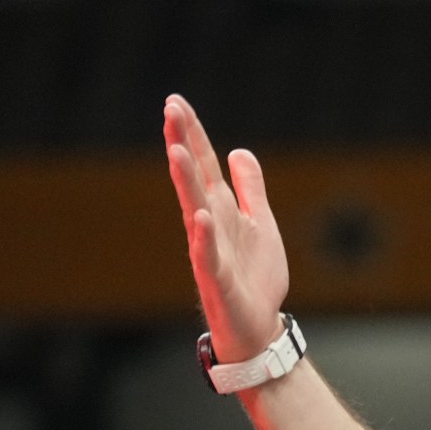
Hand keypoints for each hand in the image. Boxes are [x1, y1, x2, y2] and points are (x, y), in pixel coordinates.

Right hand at [163, 95, 289, 363]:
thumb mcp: (261, 223)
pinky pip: (207, 257)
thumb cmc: (254, 277)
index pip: (203, 164)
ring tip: (176, 151)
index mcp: (221, 210)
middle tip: (170, 110)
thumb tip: (239, 151)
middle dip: (182, 144)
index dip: (192, 134)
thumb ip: (250, 189)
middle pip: (193, 178)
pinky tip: (198, 217)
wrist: (258, 328)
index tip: (176, 101)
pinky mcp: (218, 281)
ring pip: (194, 211)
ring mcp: (210, 252)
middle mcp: (210, 225)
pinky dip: (203, 238)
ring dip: (185, 182)